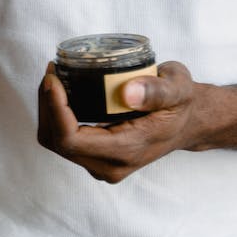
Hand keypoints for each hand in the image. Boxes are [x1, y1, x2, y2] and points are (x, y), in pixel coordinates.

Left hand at [37, 61, 199, 183]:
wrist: (189, 123)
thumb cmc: (182, 102)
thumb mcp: (178, 88)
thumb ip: (157, 90)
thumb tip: (128, 91)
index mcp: (126, 150)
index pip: (71, 139)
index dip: (55, 109)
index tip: (55, 78)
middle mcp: (110, 165)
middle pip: (57, 141)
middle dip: (47, 105)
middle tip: (53, 71)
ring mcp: (102, 165)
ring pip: (57, 143)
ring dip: (49, 110)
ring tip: (56, 77)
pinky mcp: (98, 158)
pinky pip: (65, 141)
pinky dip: (57, 116)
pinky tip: (63, 91)